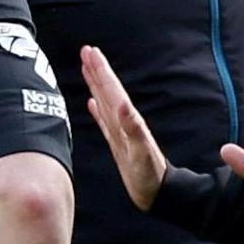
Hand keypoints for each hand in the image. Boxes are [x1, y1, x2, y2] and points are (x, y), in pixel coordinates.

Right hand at [82, 45, 167, 210]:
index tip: (91, 51)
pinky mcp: (118, 144)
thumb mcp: (141, 153)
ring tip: (86, 68)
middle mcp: (124, 122)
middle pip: (107, 90)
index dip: (101, 70)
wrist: (158, 193)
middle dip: (97, 70)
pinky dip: (97, 110)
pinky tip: (91, 103)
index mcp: (128, 120)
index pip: (112, 90)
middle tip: (86, 50)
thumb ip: (134, 128)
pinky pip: (104, 121)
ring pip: (104, 101)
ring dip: (95, 84)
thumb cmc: (150, 176)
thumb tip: (123, 105)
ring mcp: (120, 132)